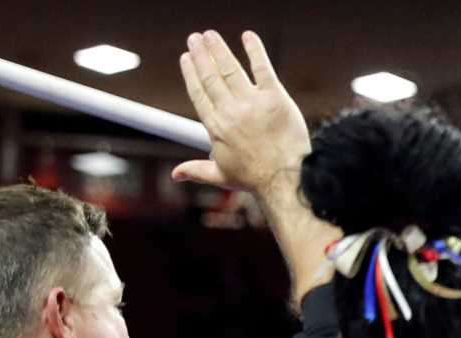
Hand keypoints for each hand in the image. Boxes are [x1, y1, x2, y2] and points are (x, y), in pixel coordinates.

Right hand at [174, 30, 308, 197]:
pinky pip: (262, 68)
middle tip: (194, 38)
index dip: (191, 74)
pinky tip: (248, 36)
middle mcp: (230, 111)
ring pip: (231, 69)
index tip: (186, 58)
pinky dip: (255, 50)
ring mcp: (252, 103)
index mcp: (215, 127)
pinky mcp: (275, 98)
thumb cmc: (255, 180)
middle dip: (201, 55)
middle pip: (211, 77)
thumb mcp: (221, 175)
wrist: (285, 180)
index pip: (199, 93)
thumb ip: (197, 169)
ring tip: (210, 35)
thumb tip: (175, 175)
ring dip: (219, 49)